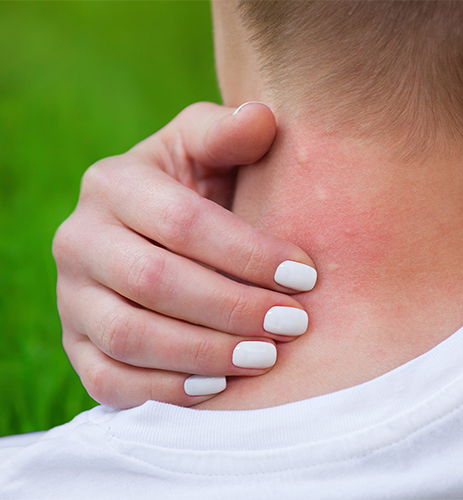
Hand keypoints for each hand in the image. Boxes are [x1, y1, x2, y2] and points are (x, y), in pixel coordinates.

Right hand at [53, 102, 316, 408]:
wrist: (155, 232)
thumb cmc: (196, 187)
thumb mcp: (206, 149)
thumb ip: (228, 132)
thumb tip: (262, 118)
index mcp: (113, 184)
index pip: (182, 223)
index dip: (248, 253)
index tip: (306, 276)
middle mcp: (79, 239)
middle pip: (156, 283)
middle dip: (233, 308)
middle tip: (294, 324)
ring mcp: (71, 297)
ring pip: (131, 336)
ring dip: (205, 353)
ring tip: (266, 358)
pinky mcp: (76, 343)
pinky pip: (109, 379)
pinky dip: (165, 389)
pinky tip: (219, 387)